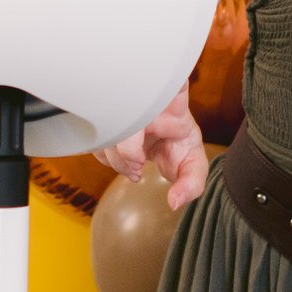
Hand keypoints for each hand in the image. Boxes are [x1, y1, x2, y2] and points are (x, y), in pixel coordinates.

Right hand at [101, 90, 208, 208]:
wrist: (167, 136)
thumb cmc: (180, 146)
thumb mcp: (193, 166)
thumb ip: (191, 185)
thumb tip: (175, 202)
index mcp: (174, 107)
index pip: (162, 90)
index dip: (147, 119)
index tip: (141, 158)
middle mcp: (148, 101)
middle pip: (125, 117)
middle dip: (125, 151)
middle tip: (136, 167)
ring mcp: (126, 105)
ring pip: (108, 125)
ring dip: (114, 155)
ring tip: (131, 169)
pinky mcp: (111, 115)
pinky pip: (98, 131)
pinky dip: (105, 153)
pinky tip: (118, 162)